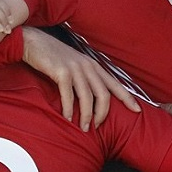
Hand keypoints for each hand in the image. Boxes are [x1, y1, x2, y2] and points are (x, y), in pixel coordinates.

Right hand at [21, 27, 140, 130]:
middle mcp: (88, 66)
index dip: (128, 98)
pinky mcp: (62, 72)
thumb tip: (91, 97)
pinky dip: (69, 110)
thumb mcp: (74, 64)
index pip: (116, 84)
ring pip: (88, 98)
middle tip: (97, 128)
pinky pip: (69, 96)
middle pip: (104, 95)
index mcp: (93, 65)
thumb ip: (84, 77)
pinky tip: (68, 119)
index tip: (137, 110)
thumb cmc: (52, 56)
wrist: (33, 42)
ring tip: (84, 129)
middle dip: (103, 114)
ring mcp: (75, 69)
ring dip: (87, 116)